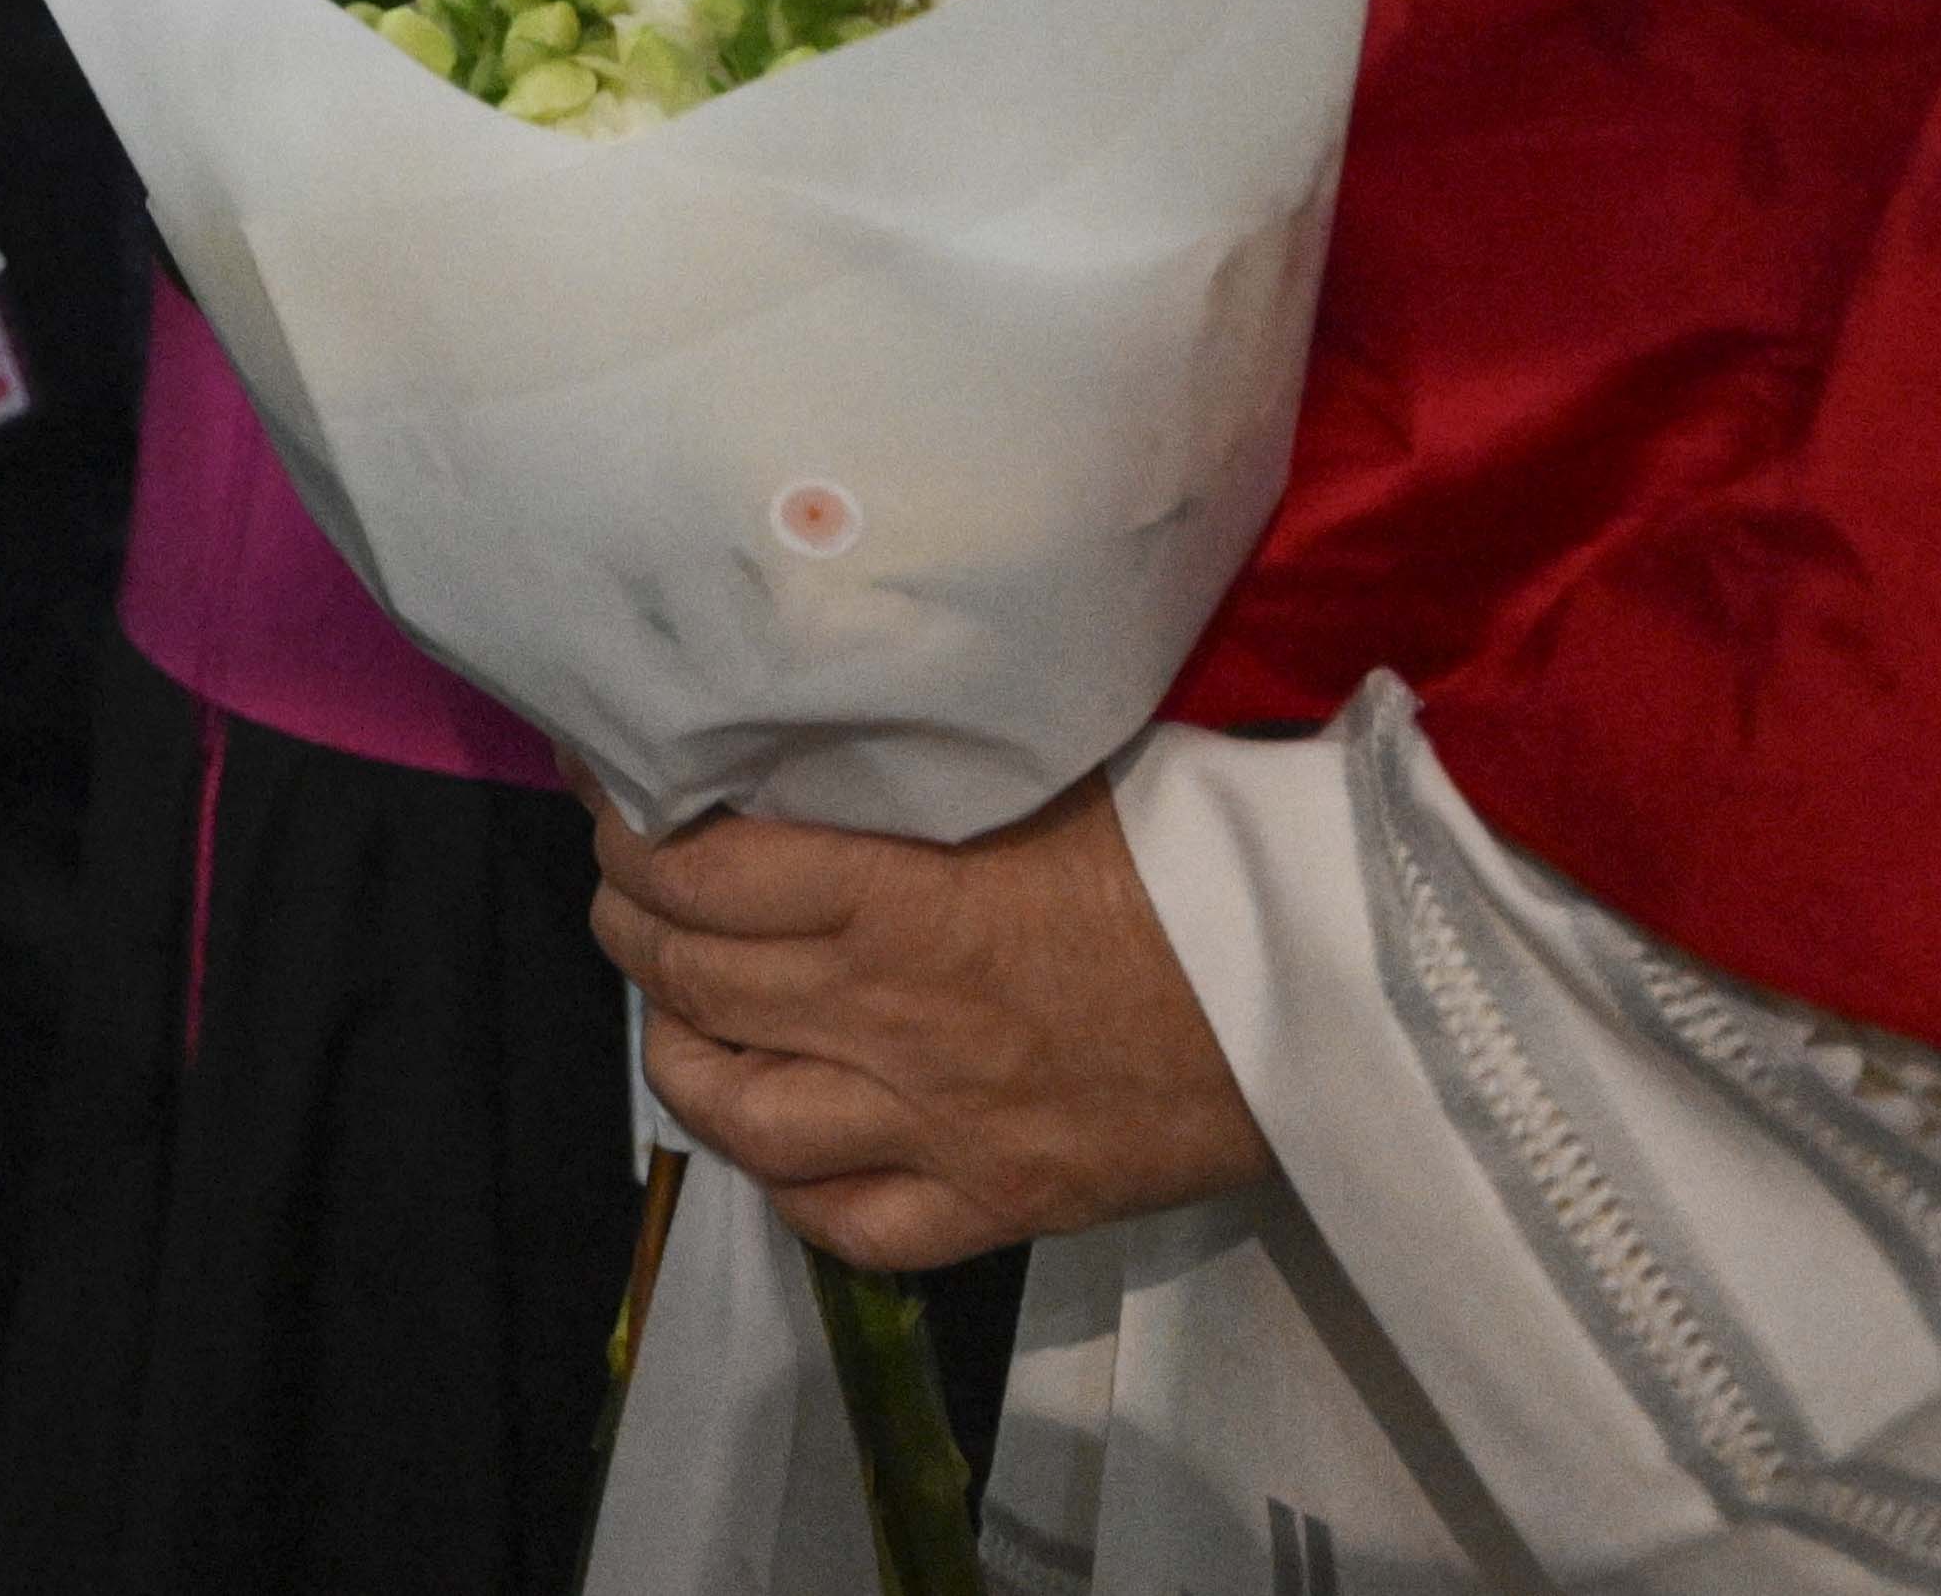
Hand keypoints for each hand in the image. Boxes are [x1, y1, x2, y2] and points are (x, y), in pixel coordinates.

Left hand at [585, 772, 1271, 1271]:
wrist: (1329, 988)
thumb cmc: (1195, 846)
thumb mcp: (1043, 766)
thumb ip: (919, 760)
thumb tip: (812, 714)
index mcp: (898, 895)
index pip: (698, 870)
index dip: (626, 832)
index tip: (612, 795)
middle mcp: (891, 1016)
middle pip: (691, 981)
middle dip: (631, 925)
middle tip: (627, 888)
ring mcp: (933, 1124)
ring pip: (737, 1113)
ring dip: (680, 1056)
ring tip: (677, 1012)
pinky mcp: (993, 1201)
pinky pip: (844, 1225)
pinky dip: (788, 1187)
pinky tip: (777, 1141)